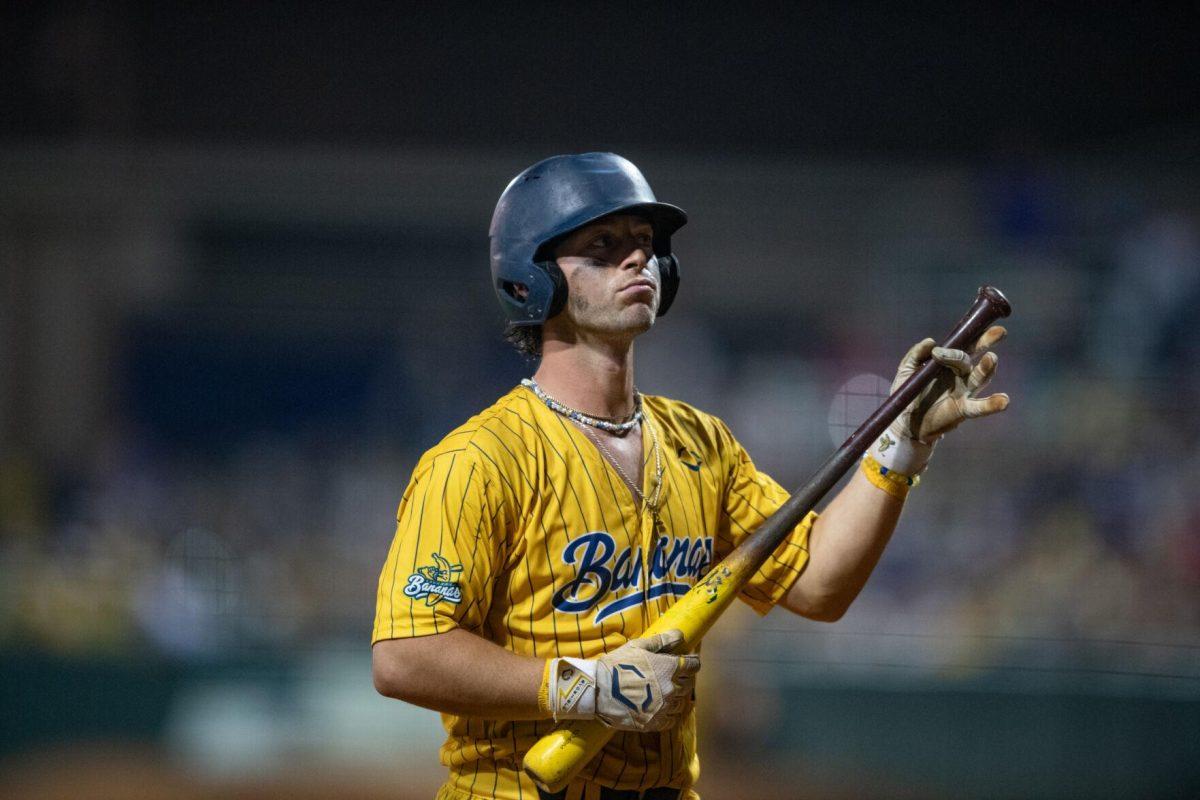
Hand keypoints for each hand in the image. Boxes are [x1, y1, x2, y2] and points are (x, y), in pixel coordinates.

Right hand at [546, 629, 699, 731]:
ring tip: (666, 693)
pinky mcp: (654, 723)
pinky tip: (662, 709)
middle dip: (685, 678)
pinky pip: (671, 720)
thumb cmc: (616, 664)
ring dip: (677, 697)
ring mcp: (663, 707)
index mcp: (668, 668)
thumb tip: (680, 634)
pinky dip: (670, 715)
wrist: (597, 691)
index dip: (693, 662)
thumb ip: (662, 641)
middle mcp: (670, 688)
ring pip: (681, 704)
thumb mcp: (637, 646)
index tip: (690, 662)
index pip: (693, 665)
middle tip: (676, 676)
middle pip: (689, 684)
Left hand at [871, 326, 1009, 474]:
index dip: (974, 334)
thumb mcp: (906, 371)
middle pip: (974, 357)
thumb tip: (931, 342)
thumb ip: (915, 355)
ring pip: (979, 377)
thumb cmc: (908, 393)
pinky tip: (1004, 400)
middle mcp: (961, 374)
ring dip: (987, 368)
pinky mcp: (964, 409)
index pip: (964, 344)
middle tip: (999, 333)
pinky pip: (980, 407)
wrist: (904, 421)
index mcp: (948, 362)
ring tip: (991, 358)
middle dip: (986, 343)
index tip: (977, 326)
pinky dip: (992, 404)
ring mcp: (964, 391)